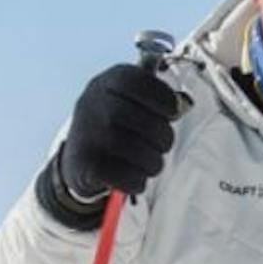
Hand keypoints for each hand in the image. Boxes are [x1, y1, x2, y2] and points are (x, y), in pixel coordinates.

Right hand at [54, 57, 183, 216]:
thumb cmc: (116, 127)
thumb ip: (155, 97)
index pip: (139, 82)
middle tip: (162, 145)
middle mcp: (92, 103)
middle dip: (164, 138)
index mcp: (107, 82)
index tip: (172, 112)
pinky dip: (137, 181)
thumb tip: (184, 103)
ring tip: (149, 163)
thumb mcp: (129, 100)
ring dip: (153, 163)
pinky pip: (126, 176)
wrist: (78, 160)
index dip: (164, 98)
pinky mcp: (84, 164)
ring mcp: (86, 133)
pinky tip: (134, 178)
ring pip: (139, 152)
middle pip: (146, 121)